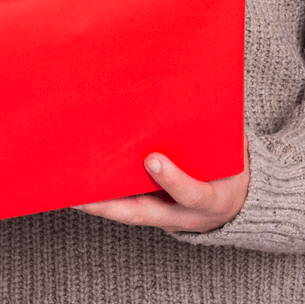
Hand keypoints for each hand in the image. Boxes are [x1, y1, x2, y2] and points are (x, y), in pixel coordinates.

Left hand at [75, 134, 249, 233]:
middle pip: (143, 214)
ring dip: (96, 201)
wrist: (238, 203)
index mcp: (212, 199)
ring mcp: (165, 218)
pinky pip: (125, 207)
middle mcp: (184, 216)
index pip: (192, 194)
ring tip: (65, 183)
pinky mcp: (151, 213)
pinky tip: (79, 179)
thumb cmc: (232, 165)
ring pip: (127, 213)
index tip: (152, 159)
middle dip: (109, 205)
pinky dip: (103, 197)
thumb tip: (202, 86)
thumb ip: (221, 132)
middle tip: (80, 191)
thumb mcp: (236, 154)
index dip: (172, 179)